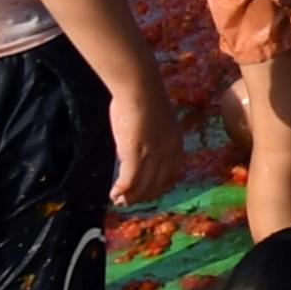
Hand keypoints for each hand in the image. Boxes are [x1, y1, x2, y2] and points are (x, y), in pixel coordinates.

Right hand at [109, 76, 182, 203]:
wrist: (140, 89)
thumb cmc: (145, 98)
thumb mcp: (160, 121)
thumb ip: (156, 136)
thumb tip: (145, 144)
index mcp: (177, 143)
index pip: (173, 174)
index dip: (159, 187)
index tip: (148, 192)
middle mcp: (169, 153)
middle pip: (158, 184)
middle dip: (143, 196)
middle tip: (129, 201)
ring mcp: (153, 155)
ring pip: (143, 186)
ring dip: (130, 197)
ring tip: (119, 200)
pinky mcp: (135, 155)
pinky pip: (129, 181)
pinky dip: (121, 191)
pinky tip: (113, 193)